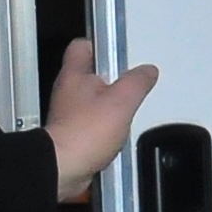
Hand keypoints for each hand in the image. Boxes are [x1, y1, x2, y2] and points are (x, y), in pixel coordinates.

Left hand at [45, 38, 161, 201]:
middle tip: (126, 83)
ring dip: (106, 106)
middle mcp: (67, 92)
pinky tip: (114, 135)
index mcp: (74, 75)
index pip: (81, 46)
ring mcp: (67, 114)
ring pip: (89, 101)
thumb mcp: (122, 101)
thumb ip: (137, 82)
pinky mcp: (71, 135)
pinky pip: (89, 125)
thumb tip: (147, 71)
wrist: (64, 167)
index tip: (116, 48)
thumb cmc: (82, 133)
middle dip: (109, 78)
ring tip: (122, 111)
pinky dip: (102, 128)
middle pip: (87, 74)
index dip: (99, 43)